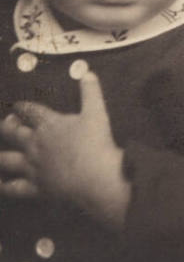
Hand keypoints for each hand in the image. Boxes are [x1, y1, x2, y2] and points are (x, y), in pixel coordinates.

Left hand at [0, 71, 129, 228]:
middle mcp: (36, 144)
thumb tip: (87, 73)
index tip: (16, 105)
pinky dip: (4, 186)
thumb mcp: (96, 111)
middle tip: (7, 123)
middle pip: (14, 132)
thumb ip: (91, 91)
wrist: (95, 175)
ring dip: (1, 155)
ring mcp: (33, 166)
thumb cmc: (96, 142)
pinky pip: (14, 188)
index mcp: (49, 124)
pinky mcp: (36, 187)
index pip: (30, 111)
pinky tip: (0, 184)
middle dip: (7, 126)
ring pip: (7, 159)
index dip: (22, 107)